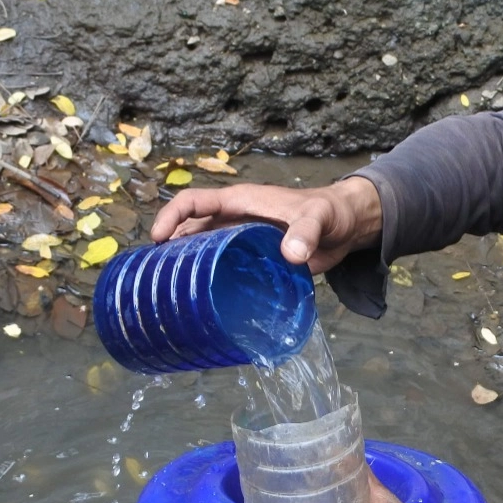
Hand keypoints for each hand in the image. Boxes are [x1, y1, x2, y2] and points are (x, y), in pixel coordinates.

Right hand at [149, 176, 382, 272]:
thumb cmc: (330, 211)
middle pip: (191, 229)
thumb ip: (306, 232)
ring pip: (203, 249)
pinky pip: (223, 267)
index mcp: (240, 201)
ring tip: (170, 291)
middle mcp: (235, 219)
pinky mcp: (252, 259)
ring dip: (186, 265)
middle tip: (156, 277)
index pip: (194, 202)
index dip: (172, 217)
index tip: (158, 240)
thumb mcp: (318, 217)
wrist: (346, 226)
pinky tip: (204, 301)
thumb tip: (291, 254)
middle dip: (170, 247)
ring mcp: (242, 240)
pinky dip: (209, 279)